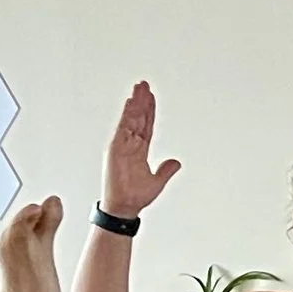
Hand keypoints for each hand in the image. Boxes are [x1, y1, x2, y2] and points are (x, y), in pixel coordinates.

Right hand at [102, 81, 180, 219]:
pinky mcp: (116, 149)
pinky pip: (123, 129)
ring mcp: (122, 145)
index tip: (151, 97)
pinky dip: (127, 116)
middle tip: (145, 84)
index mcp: (139, 150)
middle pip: (138, 118)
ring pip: (131, 120)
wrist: (125, 207)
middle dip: (142, 101)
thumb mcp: (157, 181)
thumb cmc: (135, 196)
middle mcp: (130, 144)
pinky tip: (131, 103)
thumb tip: (176, 162)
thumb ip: (166, 170)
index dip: (149, 111)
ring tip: (139, 88)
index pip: (146, 125)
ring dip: (136, 103)